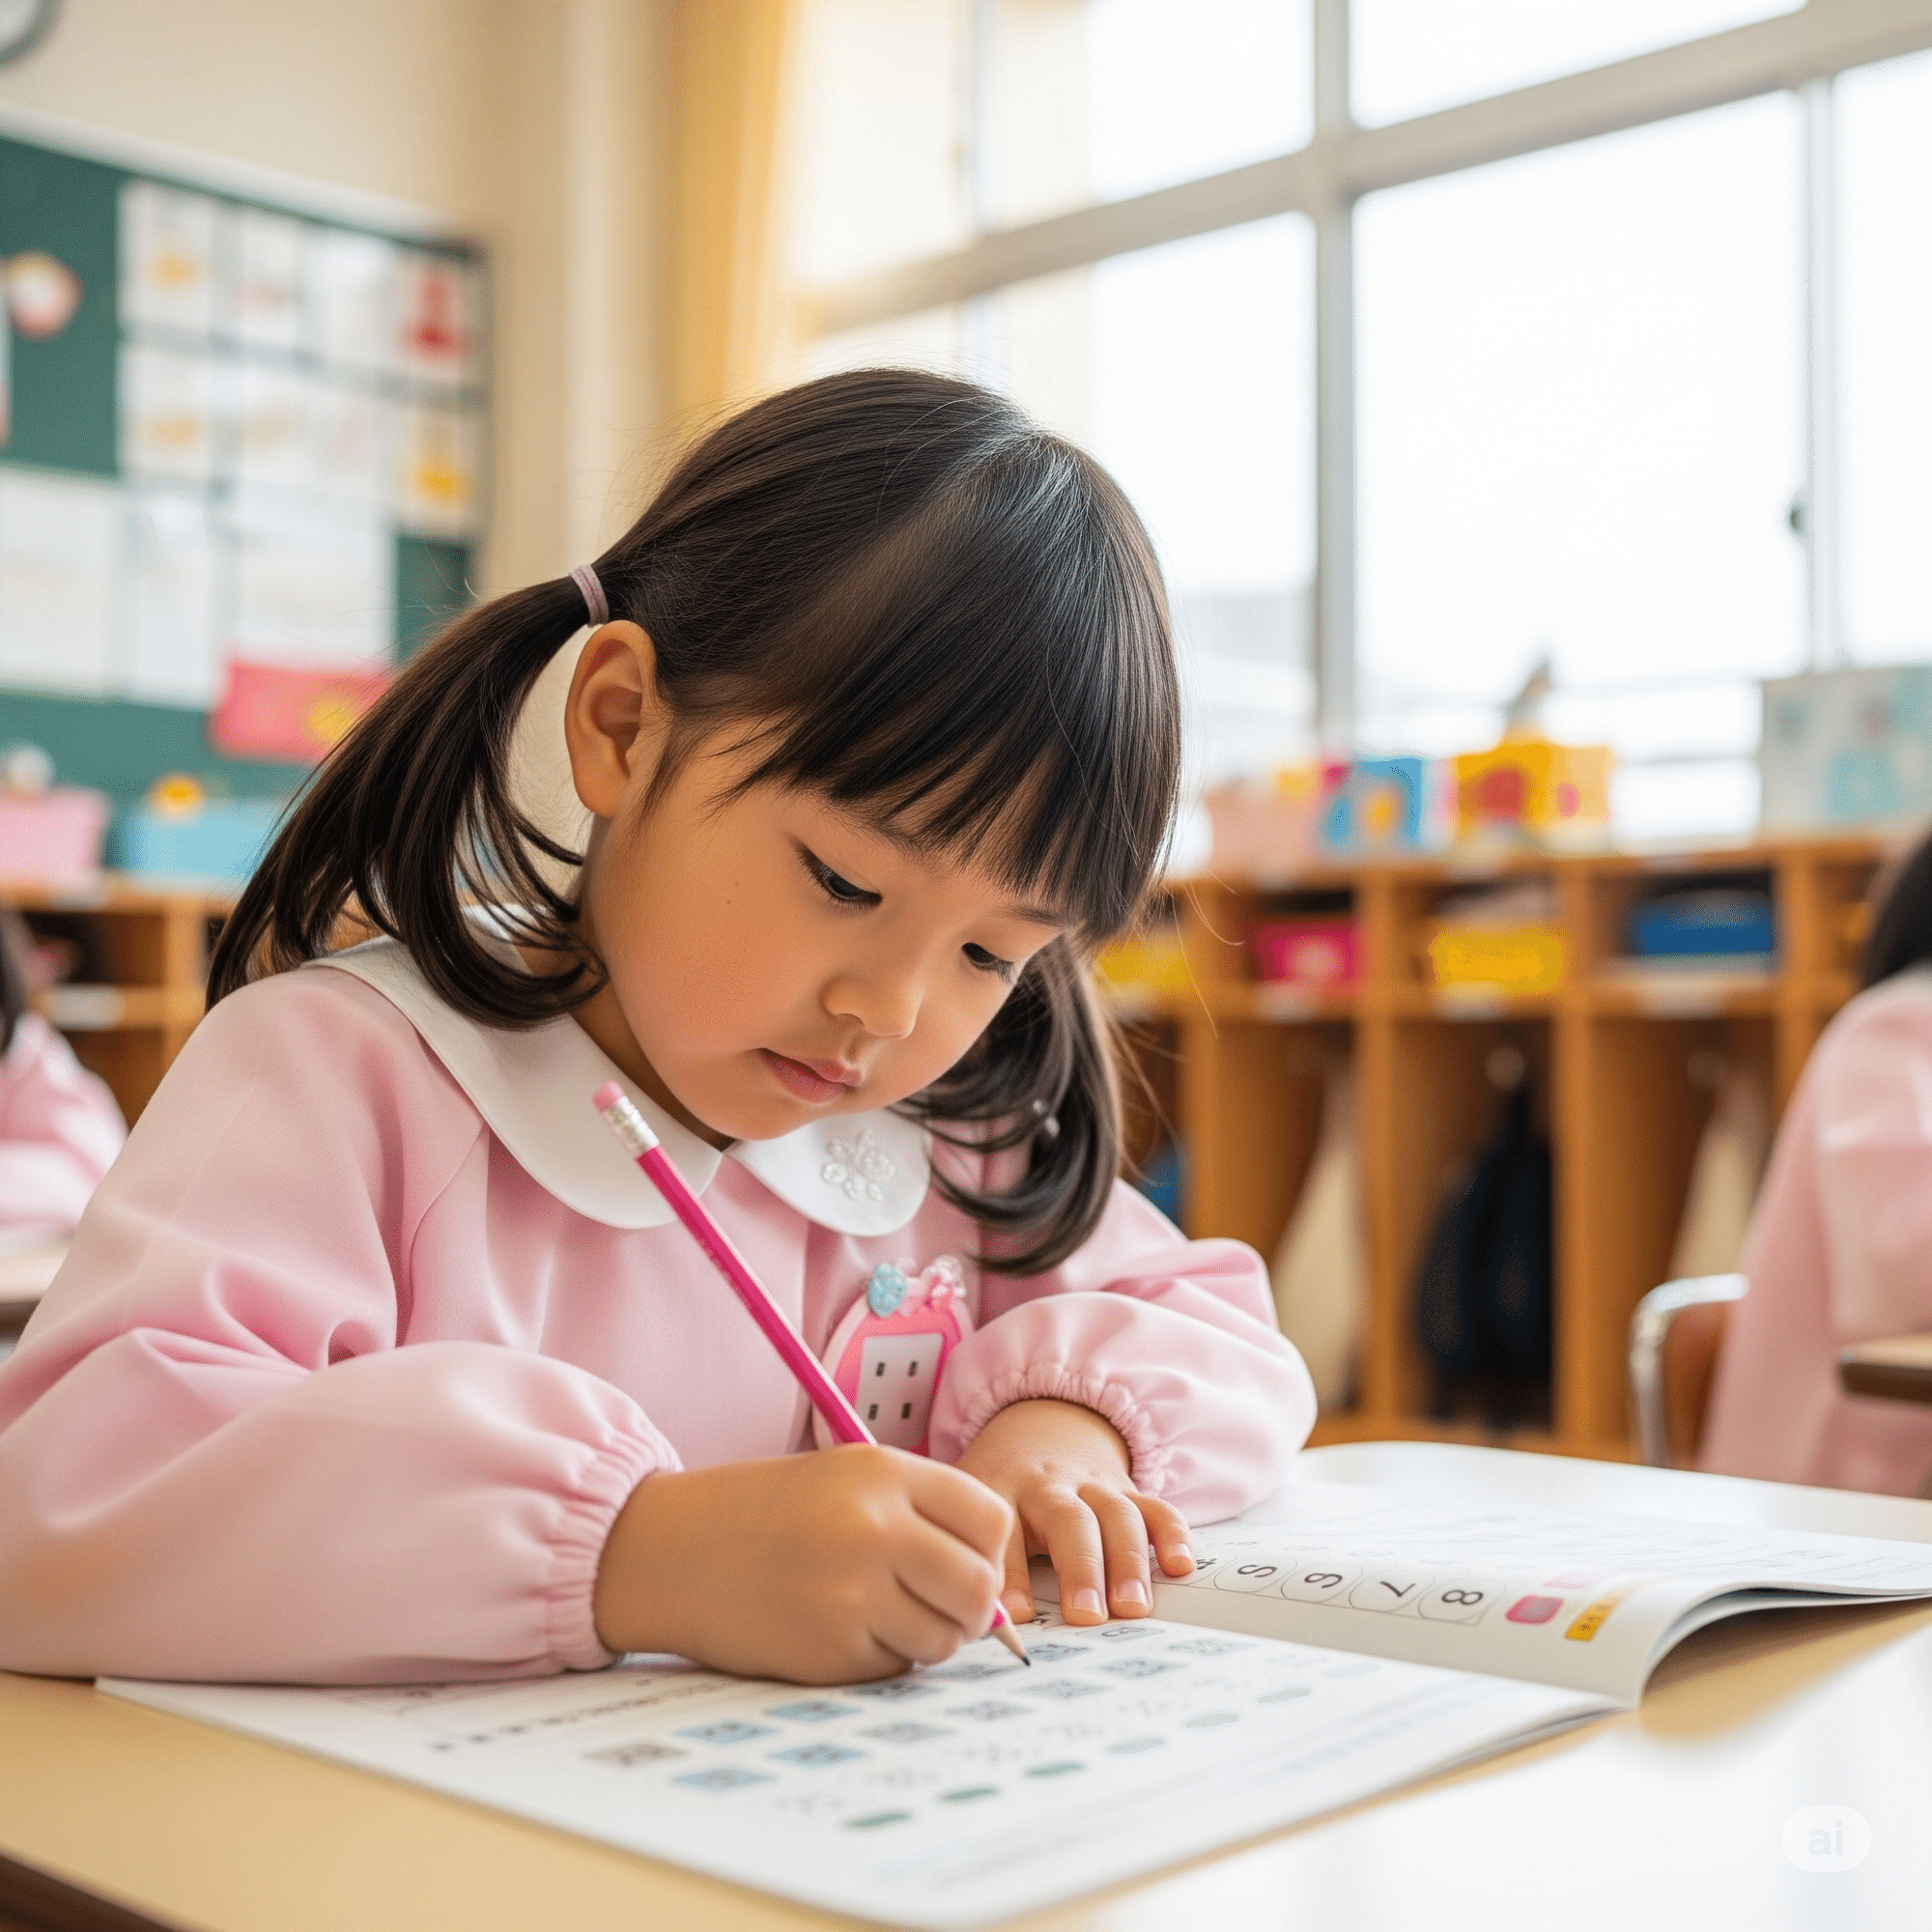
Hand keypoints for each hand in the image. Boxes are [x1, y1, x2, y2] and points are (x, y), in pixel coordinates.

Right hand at [592, 1446, 1012, 1683]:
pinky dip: (877, 1657)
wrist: (672, 1550)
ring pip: (943, 1639)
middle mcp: (875, 1529)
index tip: (962, 1558)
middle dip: (969, 1607)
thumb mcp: (846, 1478)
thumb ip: (922, 1516)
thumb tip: (994, 1591)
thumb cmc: (766, 1512)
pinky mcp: (829, 1652)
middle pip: (979, 1589)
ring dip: (923, 1637)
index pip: (990, 1520)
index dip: (985, 1548)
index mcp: (884, 1473)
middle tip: (933, 1603)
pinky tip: (833, 1627)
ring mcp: (852, 1594)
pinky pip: (892, 1666)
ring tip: (875, 1611)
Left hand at [955, 1398, 1193, 1626]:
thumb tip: (979, 1622)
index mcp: (1002, 1489)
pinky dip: (1172, 1534)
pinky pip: (1155, 1507)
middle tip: (1086, 1616)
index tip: (1017, 1615)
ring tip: (1133, 1608)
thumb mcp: (972, 1510)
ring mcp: (1093, 1484)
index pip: (1005, 1532)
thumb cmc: (998, 1486)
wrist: (1037, 1423)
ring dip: (1127, 1561)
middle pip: (1069, 1520)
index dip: (1010, 1574)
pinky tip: (1180, 1566)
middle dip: (1080, 1569)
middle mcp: (1050, 1485)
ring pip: (1116, 1515)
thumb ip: (973, 1556)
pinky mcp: (1128, 1490)